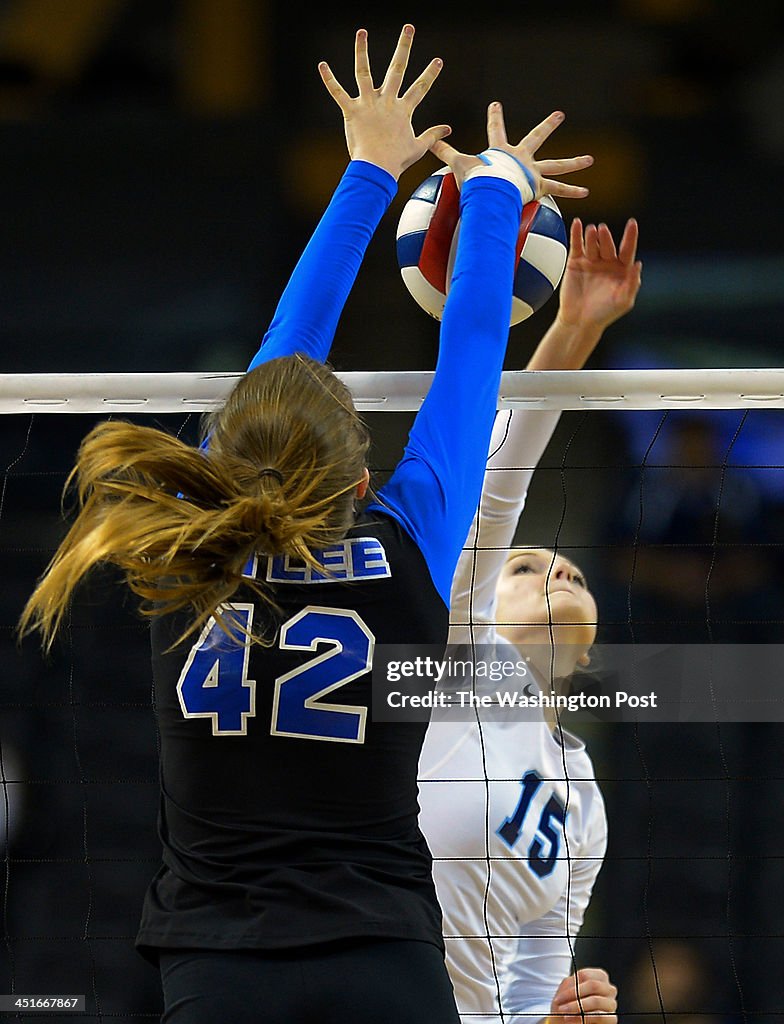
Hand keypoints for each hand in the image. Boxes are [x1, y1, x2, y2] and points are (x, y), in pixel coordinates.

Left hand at [318, 24, 450, 179]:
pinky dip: (329, 79)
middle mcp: (387, 101)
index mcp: (403, 110)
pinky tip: (322, 65)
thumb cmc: (397, 160)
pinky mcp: (351, 112)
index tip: (438, 61)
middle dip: (404, 47)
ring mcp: (368, 105)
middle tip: (409, 28)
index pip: (420, 88)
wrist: (377, 168)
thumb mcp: (419, 147)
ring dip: (362, 51)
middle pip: (397, 69)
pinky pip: (338, 92)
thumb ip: (433, 135)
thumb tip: (448, 129)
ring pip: (364, 72)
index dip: (430, 74)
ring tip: (362, 32)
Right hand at [430, 102, 592, 200]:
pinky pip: (558, 189)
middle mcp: (521, 157)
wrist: (490, 190)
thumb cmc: (475, 179)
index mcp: (502, 151)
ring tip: (589, 160)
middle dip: (548, 125)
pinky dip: (572, 191)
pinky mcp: (539, 185)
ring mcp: (532, 171)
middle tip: (559, 115)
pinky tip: (585, 191)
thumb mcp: (458, 164)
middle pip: (537, 137)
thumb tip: (429, 143)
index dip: (495, 117)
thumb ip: (444, 154)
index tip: (496, 105)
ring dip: (574, 162)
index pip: (496, 129)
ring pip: (557, 165)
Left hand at [550, 967, 617, 1023]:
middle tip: (561, 1007)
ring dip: (578, 1008)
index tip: (559, 998)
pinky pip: (601, 1016)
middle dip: (574, 996)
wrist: (569, 1020)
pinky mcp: (612, 1017)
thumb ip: (570, 984)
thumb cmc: (569, 1004)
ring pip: (596, 1000)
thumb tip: (574, 986)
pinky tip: (576, 1020)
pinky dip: (586, 1017)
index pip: (585, 975)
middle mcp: (608, 988)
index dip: (571, 987)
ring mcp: (611, 1003)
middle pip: (593, 985)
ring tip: (566, 1014)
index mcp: (599, 976)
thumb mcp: (567, 990)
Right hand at [557, 218, 641, 331]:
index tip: (632, 223)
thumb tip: (638, 264)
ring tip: (592, 230)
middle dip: (606, 237)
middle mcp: (607, 263)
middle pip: (608, 245)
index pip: (627, 249)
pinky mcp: (575, 263)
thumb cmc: (604, 314)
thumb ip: (632, 283)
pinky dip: (576, 234)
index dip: (630, 236)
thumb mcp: (623, 301)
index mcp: (621, 269)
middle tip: (602, 230)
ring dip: (592, 235)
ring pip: (593, 244)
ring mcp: (591, 261)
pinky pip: (576, 246)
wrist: (579, 322)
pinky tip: (577, 224)